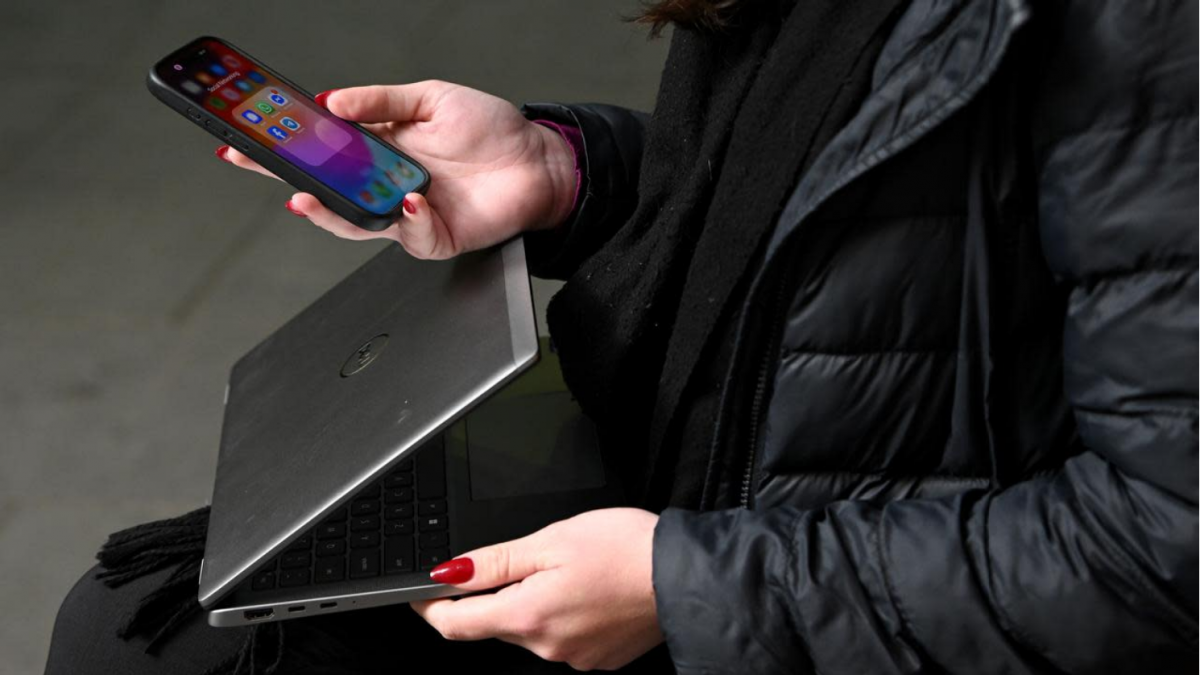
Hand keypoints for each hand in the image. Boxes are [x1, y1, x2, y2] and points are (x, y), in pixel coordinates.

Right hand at [220, 81, 577, 258]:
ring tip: (309, 195)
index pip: (321, 150)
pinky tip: (410, 199)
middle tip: (256, 166)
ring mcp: (408, 215)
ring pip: (356, 223)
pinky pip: (413, 235)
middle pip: (325, 190)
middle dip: (286, 179)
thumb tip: (332, 102)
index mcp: (379, 149)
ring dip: (330, 211)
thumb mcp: (430, 97)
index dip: (283, 147)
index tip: (245, 138)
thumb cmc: (491, 129)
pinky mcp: (437, 237)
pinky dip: (409, 219)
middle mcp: (386, 186)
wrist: (539, 159)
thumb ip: (381, 101)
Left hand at [411, 508, 663, 670]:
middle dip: (495, 596)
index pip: (456, 624)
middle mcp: (546, 647)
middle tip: (523, 558)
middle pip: (495, 625)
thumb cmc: (626, 550)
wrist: (687, 575)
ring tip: (569, 569)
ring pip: (531, 631)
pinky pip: (563, 639)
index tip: (423, 592)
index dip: (431, 606)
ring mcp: (573, 657)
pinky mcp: (598, 659)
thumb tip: (448, 572)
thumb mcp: (550, 540)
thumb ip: (494, 561)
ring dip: (533, 604)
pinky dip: (563, 616)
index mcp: (527, 615)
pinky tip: (588, 591)